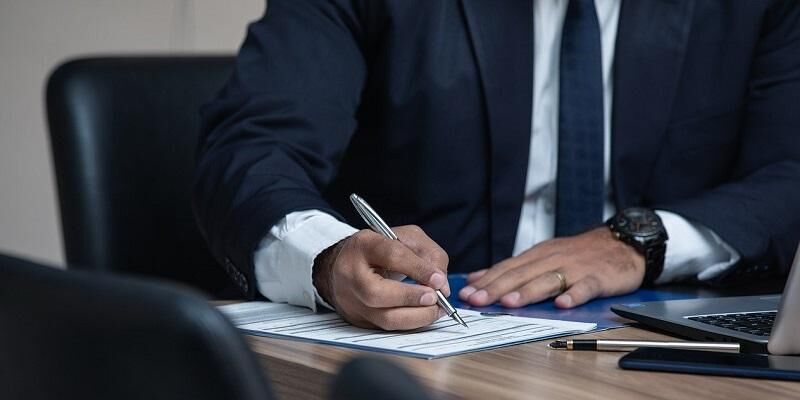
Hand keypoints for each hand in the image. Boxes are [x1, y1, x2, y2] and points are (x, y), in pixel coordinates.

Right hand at [313, 225, 449, 329]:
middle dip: (411, 298)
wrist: (346, 265)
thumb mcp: (405, 238)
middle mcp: (351, 275)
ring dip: (416, 317)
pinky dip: (410, 324)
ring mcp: (352, 301)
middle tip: (434, 298)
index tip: (439, 280)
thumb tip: (442, 285)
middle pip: (377, 293)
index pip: (391, 256)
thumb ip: (428, 254)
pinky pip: (388, 328)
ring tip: (435, 309)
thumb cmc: (380, 250)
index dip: (418, 269)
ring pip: (384, 318)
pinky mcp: (359, 320)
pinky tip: (424, 315)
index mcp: (363, 246)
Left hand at [458, 227, 644, 307]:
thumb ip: (512, 268)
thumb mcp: (542, 256)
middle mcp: (552, 259)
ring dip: (528, 291)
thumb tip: (477, 278)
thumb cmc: (579, 254)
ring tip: (510, 302)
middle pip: (521, 274)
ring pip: (547, 280)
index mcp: (537, 256)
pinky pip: (585, 287)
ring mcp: (575, 268)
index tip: (466, 293)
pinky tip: (563, 304)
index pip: (507, 268)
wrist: (622, 242)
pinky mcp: (597, 277)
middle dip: (497, 287)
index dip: (486, 281)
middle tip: (478, 300)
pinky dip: (574, 295)